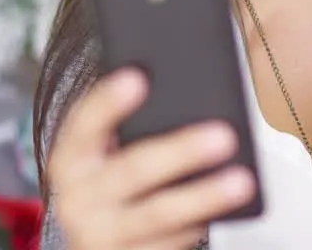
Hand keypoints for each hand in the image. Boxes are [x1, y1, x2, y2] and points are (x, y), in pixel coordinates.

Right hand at [47, 69, 256, 249]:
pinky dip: (198, 225)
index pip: (83, 125)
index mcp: (70, 159)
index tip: (137, 77)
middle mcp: (78, 199)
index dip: (107, 102)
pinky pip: (168, 243)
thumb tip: (188, 89)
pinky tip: (227, 209)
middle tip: (223, 135)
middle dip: (179, 152)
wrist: (98, 241)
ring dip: (202, 196)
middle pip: (131, 171)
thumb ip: (134, 125)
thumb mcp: (106, 153)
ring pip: (157, 214)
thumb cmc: (111, 182)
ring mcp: (101, 235)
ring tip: (241, 180)